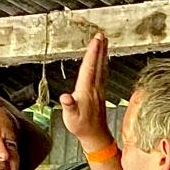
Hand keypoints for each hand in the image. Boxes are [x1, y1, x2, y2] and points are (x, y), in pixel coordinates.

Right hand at [60, 32, 114, 151]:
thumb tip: (65, 97)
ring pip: (102, 67)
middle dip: (99, 48)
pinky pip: (103, 73)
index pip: (90, 68)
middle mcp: (95, 88)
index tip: (95, 40)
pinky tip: (103, 60)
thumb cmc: (81, 127)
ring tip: (104, 41)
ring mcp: (99, 90)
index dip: (92, 53)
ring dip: (103, 54)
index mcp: (86, 90)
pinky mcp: (101, 93)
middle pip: (98, 64)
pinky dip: (103, 63)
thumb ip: (69, 106)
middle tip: (101, 34)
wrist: (95, 136)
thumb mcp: (71, 118)